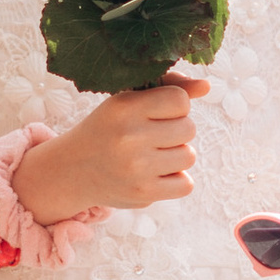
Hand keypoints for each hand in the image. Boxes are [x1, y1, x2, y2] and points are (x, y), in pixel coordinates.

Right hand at [14, 78, 206, 221]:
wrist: (73, 170)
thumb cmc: (109, 129)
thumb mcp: (128, 101)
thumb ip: (168, 87)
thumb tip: (207, 86)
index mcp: (124, 107)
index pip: (180, 100)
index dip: (175, 106)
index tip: (157, 113)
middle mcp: (129, 137)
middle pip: (188, 129)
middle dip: (176, 132)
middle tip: (152, 136)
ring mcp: (136, 168)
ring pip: (189, 156)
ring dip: (176, 156)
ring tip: (151, 156)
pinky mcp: (143, 194)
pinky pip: (186, 184)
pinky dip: (175, 180)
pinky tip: (154, 175)